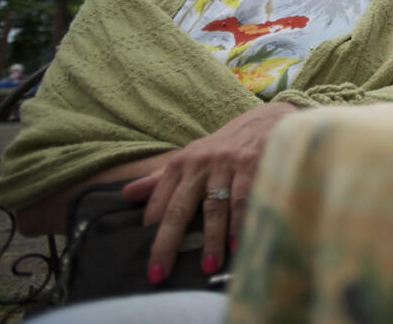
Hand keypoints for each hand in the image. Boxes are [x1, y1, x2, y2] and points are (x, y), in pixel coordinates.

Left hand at [121, 101, 297, 283]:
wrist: (268, 118)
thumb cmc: (225, 145)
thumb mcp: (191, 157)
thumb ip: (160, 178)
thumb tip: (125, 194)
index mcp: (181, 164)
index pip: (160, 203)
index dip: (152, 233)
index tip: (148, 262)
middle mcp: (200, 164)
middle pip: (179, 209)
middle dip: (167, 243)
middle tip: (159, 274)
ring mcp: (227, 164)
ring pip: (214, 208)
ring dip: (210, 239)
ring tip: (207, 266)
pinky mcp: (252, 164)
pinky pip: (244, 199)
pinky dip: (240, 223)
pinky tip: (238, 244)